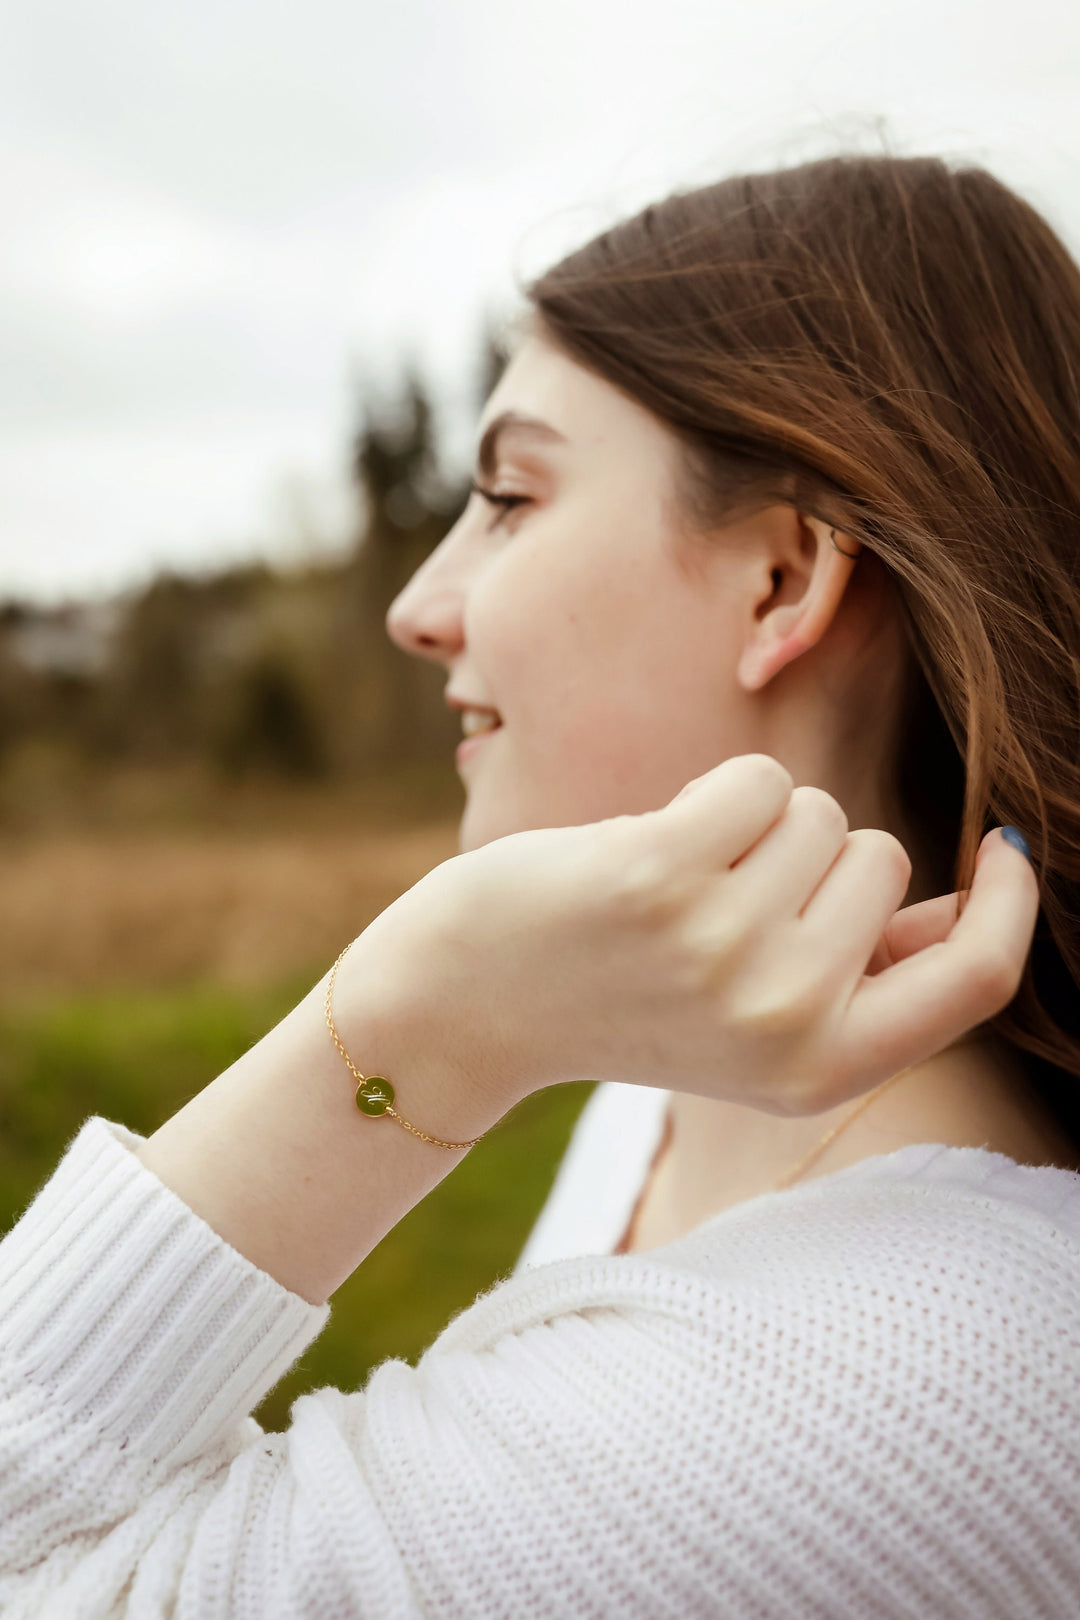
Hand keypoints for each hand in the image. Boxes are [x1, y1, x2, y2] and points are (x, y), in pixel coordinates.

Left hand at [354, 753, 1038, 1115]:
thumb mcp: (757, 1033)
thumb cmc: (624, 998)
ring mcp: (723, 946)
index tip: (1005, 848)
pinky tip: (650, 849)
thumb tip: (966, 911)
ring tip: (675, 888)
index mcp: (821, 1070)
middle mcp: (785, 1020)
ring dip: (753, 828)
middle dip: (813, 858)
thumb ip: (864, 980)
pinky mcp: (661, 875)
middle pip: (881, 857)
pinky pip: (758, 781)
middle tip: (718, 909)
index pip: (978, 981)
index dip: (1010, 904)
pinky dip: (715, 795)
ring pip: (815, 813)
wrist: (470, 1007)